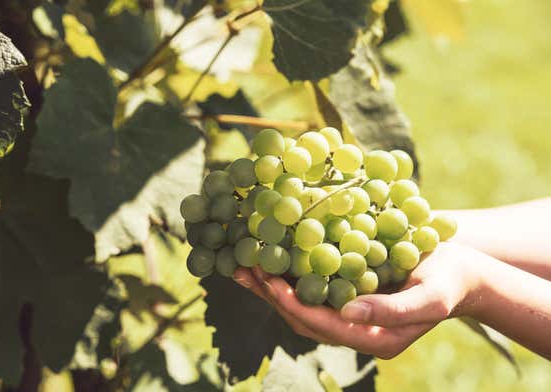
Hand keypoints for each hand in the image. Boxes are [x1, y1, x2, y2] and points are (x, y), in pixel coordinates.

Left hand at [233, 242, 484, 358]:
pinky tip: (270, 259)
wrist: (460, 272)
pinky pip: (311, 291)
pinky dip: (288, 277)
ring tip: (243, 266)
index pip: (321, 325)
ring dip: (272, 288)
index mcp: (374, 338)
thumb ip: (391, 311)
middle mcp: (356, 332)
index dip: (292, 303)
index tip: (267, 280)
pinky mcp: (347, 297)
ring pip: (301, 307)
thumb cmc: (450, 281)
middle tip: (242, 270)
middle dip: (271, 295)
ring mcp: (350, 316)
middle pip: (302, 318)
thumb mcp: (430, 297)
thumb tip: (347, 313)